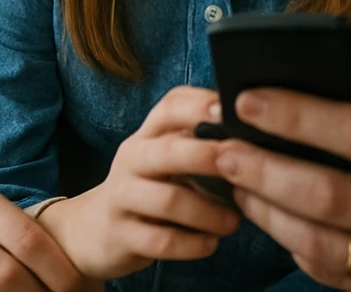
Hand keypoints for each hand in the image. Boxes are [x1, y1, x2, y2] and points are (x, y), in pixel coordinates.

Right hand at [40, 86, 240, 278]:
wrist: (94, 229)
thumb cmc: (149, 186)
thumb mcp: (166, 158)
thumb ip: (200, 143)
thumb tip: (256, 136)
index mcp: (148, 133)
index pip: (172, 105)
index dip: (203, 105)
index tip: (234, 113)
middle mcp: (131, 158)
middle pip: (171, 151)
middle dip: (210, 157)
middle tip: (246, 170)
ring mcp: (122, 196)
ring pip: (170, 200)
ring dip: (209, 212)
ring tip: (234, 222)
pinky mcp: (119, 235)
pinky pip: (161, 241)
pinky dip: (192, 244)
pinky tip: (211, 244)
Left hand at [214, 39, 350, 290]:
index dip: (298, 116)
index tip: (251, 97)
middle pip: (326, 196)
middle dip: (262, 168)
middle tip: (221, 143)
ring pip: (322, 245)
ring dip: (267, 212)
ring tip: (234, 179)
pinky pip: (338, 277)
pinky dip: (297, 249)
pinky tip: (274, 217)